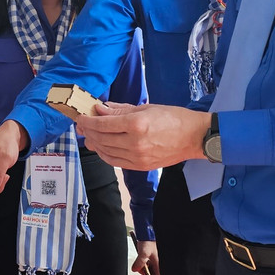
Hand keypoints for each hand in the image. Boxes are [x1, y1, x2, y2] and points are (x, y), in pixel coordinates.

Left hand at [73, 103, 210, 170]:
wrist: (194, 137)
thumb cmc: (174, 118)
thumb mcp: (146, 108)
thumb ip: (120, 109)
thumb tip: (100, 109)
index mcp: (137, 124)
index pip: (102, 124)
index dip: (87, 121)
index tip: (80, 116)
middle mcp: (135, 142)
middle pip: (101, 138)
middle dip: (87, 131)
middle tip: (81, 125)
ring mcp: (137, 157)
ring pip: (105, 151)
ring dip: (94, 143)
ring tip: (89, 135)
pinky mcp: (140, 166)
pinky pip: (115, 162)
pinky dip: (104, 154)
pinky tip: (101, 147)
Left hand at [131, 240, 162, 274]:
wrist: (147, 232)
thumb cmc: (148, 241)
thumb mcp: (144, 252)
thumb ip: (139, 262)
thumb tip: (135, 270)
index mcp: (160, 265)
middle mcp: (158, 265)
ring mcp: (155, 262)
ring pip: (149, 272)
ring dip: (142, 272)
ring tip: (138, 266)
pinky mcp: (151, 260)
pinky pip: (146, 267)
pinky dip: (142, 267)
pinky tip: (139, 262)